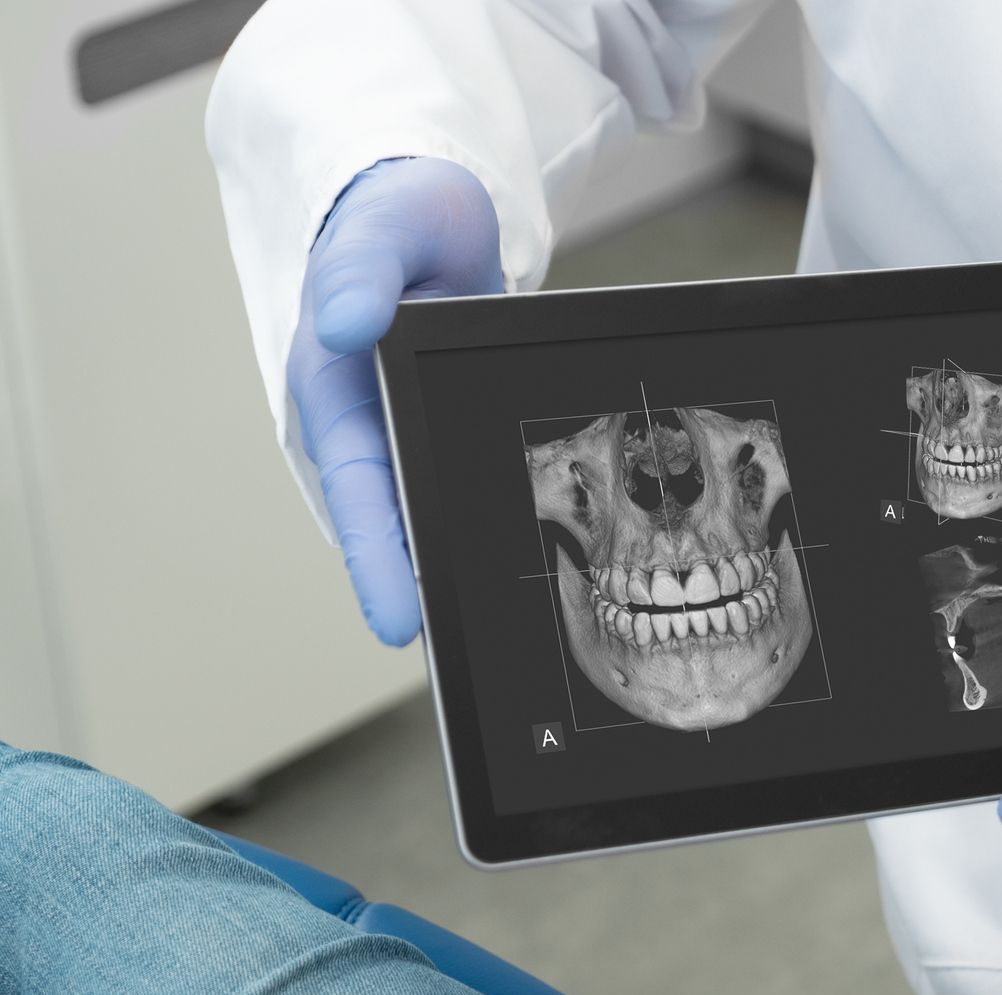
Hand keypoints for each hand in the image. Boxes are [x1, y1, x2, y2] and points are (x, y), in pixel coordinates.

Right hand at [284, 158, 503, 645]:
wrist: (427, 203)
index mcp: (335, 389)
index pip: (361, 492)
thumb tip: (347, 321)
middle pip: (398, 521)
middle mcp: (370, 422)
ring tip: (502, 626)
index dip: (378, 561)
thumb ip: (362, 269)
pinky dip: (492, 516)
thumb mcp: (380, 230)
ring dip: (460, 560)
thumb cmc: (392, 214)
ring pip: (434, 509)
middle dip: (424, 586)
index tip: (402, 623)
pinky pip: (468, 480)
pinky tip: (533, 558)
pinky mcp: (450, 423)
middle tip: (468, 650)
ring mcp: (411, 428)